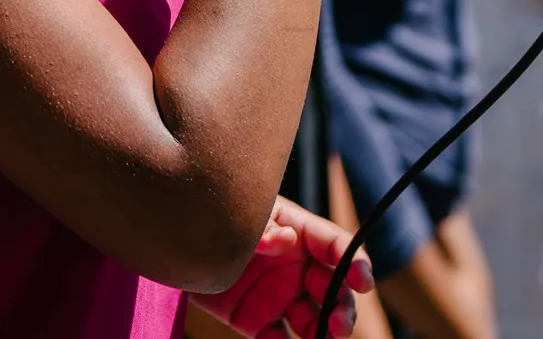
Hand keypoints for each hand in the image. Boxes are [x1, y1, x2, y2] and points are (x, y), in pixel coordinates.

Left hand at [190, 197, 375, 338]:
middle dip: (342, 307)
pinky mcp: (259, 322)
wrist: (179, 241)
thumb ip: (262, 228)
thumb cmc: (218, 216)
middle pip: (332, 289)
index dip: (354, 262)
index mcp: (299, 233)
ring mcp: (279, 296)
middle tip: (339, 324)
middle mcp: (296, 268)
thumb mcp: (241, 216)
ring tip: (324, 337)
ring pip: (312, 318)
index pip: (335, 246)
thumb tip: (287, 239)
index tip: (363, 282)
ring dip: (322, 330)